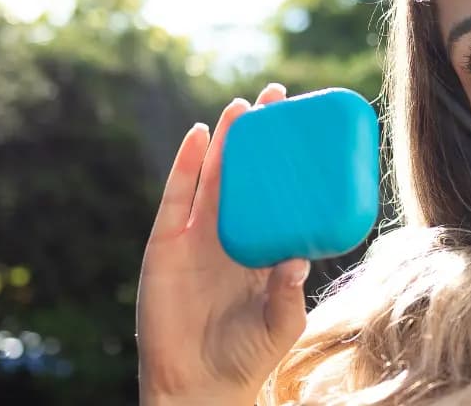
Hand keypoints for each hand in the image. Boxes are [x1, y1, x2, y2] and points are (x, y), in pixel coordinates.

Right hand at [136, 83, 309, 403]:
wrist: (199, 384)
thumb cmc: (247, 356)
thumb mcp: (282, 320)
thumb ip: (289, 290)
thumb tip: (300, 257)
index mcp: (260, 247)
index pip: (275, 192)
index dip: (286, 160)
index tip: (304, 125)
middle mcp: (228, 234)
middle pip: (244, 172)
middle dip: (257, 135)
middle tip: (276, 95)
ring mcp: (196, 236)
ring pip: (212, 175)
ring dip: (225, 139)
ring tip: (242, 106)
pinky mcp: (166, 244)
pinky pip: (176, 196)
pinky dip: (186, 164)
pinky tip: (199, 136)